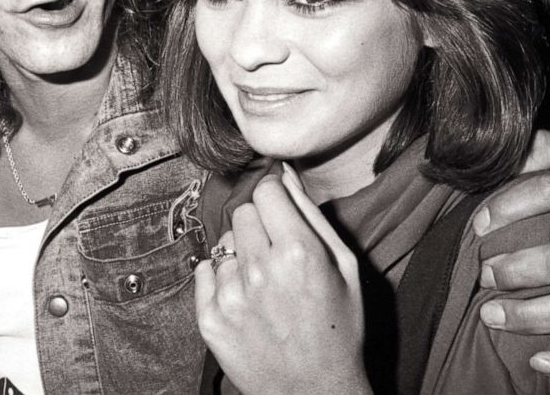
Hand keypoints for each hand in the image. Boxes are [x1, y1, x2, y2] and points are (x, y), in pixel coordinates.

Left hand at [195, 167, 370, 394]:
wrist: (314, 392)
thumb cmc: (338, 328)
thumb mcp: (344, 267)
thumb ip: (313, 215)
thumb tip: (286, 175)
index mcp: (298, 253)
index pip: (266, 190)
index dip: (275, 198)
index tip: (280, 213)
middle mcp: (259, 270)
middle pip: (242, 212)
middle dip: (258, 225)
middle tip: (276, 253)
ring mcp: (230, 295)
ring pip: (224, 242)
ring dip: (241, 255)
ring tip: (263, 284)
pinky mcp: (209, 318)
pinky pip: (204, 270)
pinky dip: (221, 279)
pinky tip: (245, 298)